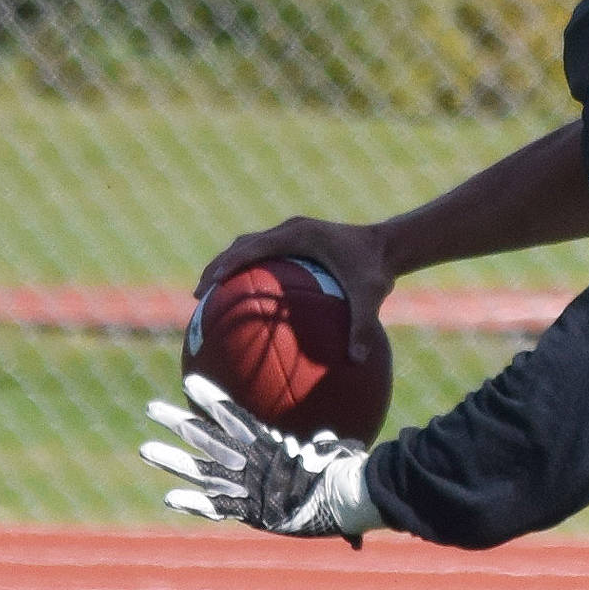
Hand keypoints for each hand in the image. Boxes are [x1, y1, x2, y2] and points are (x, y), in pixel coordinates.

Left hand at [140, 375, 384, 540]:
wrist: (346, 495)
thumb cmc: (345, 473)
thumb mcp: (332, 452)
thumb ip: (322, 445)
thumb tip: (328, 439)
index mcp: (269, 444)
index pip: (233, 415)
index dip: (210, 398)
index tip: (189, 382)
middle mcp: (252, 460)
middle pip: (207, 437)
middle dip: (177, 421)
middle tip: (152, 408)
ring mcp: (248, 485)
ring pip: (202, 469)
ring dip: (172, 460)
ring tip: (146, 450)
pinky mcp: (251, 511)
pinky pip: (217, 507)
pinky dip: (194, 503)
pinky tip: (170, 499)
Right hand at [196, 218, 393, 363]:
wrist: (388, 245)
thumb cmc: (377, 268)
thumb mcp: (371, 296)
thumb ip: (363, 325)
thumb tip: (356, 360)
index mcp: (300, 234)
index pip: (254, 247)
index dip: (229, 264)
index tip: (210, 285)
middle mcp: (290, 229)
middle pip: (241, 245)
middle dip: (217, 267)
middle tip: (199, 295)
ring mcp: (291, 234)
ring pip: (248, 247)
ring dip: (227, 266)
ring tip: (209, 296)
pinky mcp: (294, 242)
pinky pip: (264, 255)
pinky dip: (248, 272)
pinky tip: (244, 301)